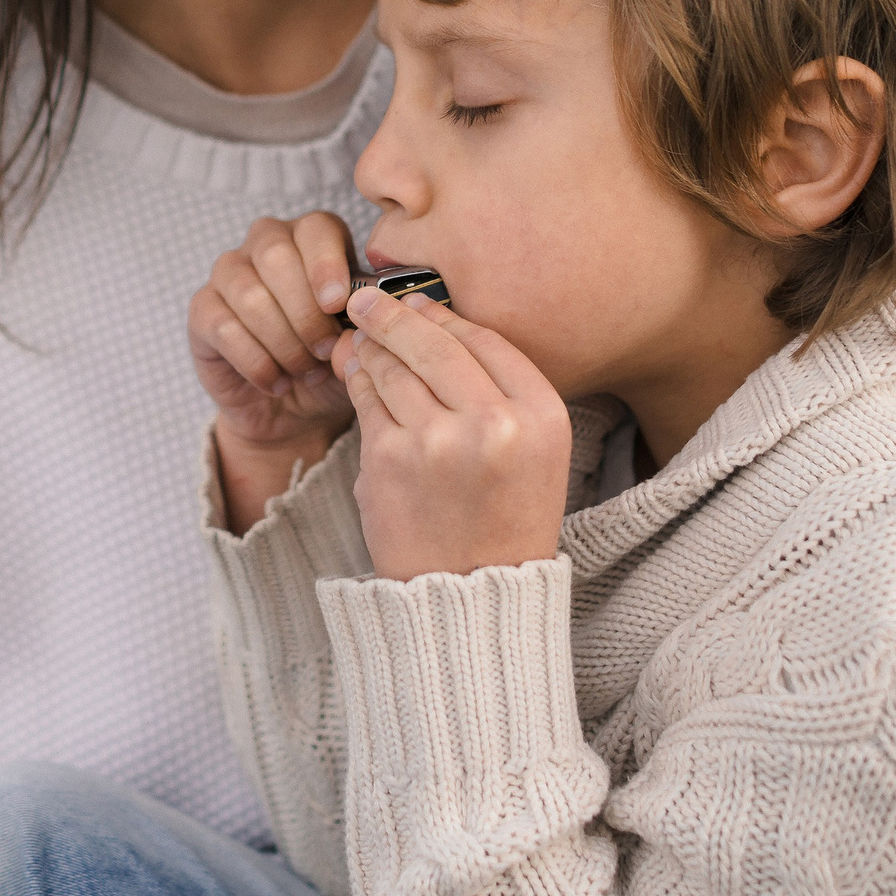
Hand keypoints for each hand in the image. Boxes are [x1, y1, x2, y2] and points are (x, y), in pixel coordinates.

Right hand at [188, 213, 359, 531]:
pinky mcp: (203, 310)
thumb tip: (367, 310)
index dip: (326, 264)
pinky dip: (256, 362)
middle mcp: (266, 244)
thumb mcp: (361, 339)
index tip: (336, 304)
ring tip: (305, 370)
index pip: (316, 228)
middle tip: (325, 350)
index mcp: (314, 238)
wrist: (295, 409)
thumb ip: (366, 318)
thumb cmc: (335, 362)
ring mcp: (228, 274)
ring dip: (283, 340)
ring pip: (248, 293)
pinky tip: (277, 383)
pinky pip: (223, 326)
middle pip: (276, 255)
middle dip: (304, 310)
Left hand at [338, 286, 569, 580]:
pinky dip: (357, 382)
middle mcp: (495, 422)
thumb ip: (495, 391)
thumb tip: (428, 321)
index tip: (420, 302)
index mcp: (542, 416)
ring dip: (371, 347)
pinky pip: (367, 400)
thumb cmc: (500, 521)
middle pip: (435, 342)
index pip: (486, 340)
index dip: (445, 316)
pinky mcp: (390, 459)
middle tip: (366, 299)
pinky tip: (354, 373)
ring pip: (393, 367)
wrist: (467, 597)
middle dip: (395, 314)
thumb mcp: (532, 453)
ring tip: (360, 339)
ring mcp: (439, 440)